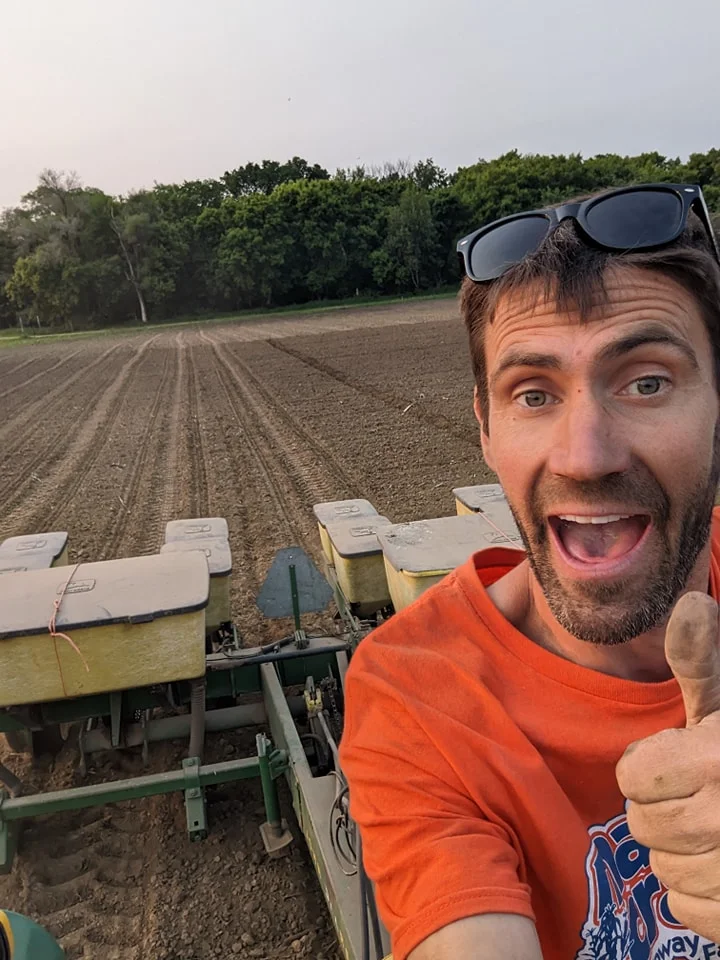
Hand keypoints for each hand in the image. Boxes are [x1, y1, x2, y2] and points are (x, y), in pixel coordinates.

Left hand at [616, 591, 719, 940]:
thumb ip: (701, 662)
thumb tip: (690, 601)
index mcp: (719, 759)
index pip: (632, 778)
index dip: (648, 767)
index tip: (678, 760)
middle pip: (643, 825)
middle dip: (661, 808)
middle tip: (698, 795)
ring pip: (663, 872)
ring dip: (679, 852)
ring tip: (713, 829)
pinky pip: (688, 911)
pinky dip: (698, 895)